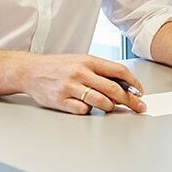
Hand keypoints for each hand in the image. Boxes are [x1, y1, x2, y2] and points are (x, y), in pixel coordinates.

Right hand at [18, 54, 146, 114]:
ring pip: (101, 101)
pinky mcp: (61, 100)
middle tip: (138, 107)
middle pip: (113, 89)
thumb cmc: (58, 67)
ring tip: (110, 107)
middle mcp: (80, 72)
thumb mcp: (80, 61)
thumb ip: (99, 71)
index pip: (118, 71)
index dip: (133, 82)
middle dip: (130, 100)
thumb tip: (123, 85)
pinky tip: (85, 106)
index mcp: (88, 61)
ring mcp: (70, 87)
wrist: (30, 71)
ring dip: (110, 107)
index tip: (140, 91)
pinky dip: (88, 110)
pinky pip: (83, 110)